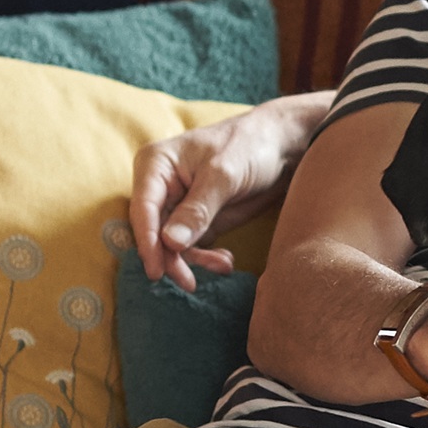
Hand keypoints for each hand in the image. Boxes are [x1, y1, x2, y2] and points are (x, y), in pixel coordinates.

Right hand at [132, 94, 326, 289]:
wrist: (284, 145)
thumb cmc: (250, 145)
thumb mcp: (224, 175)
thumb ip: (198, 209)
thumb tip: (170, 243)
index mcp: (156, 164)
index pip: (143, 209)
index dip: (147, 242)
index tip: (157, 271)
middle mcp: (161, 186)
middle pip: (154, 232)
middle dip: (172, 257)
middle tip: (190, 282)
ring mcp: (179, 205)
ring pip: (172, 244)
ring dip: (194, 260)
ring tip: (223, 265)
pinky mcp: (198, 220)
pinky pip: (192, 247)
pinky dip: (206, 258)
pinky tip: (226, 261)